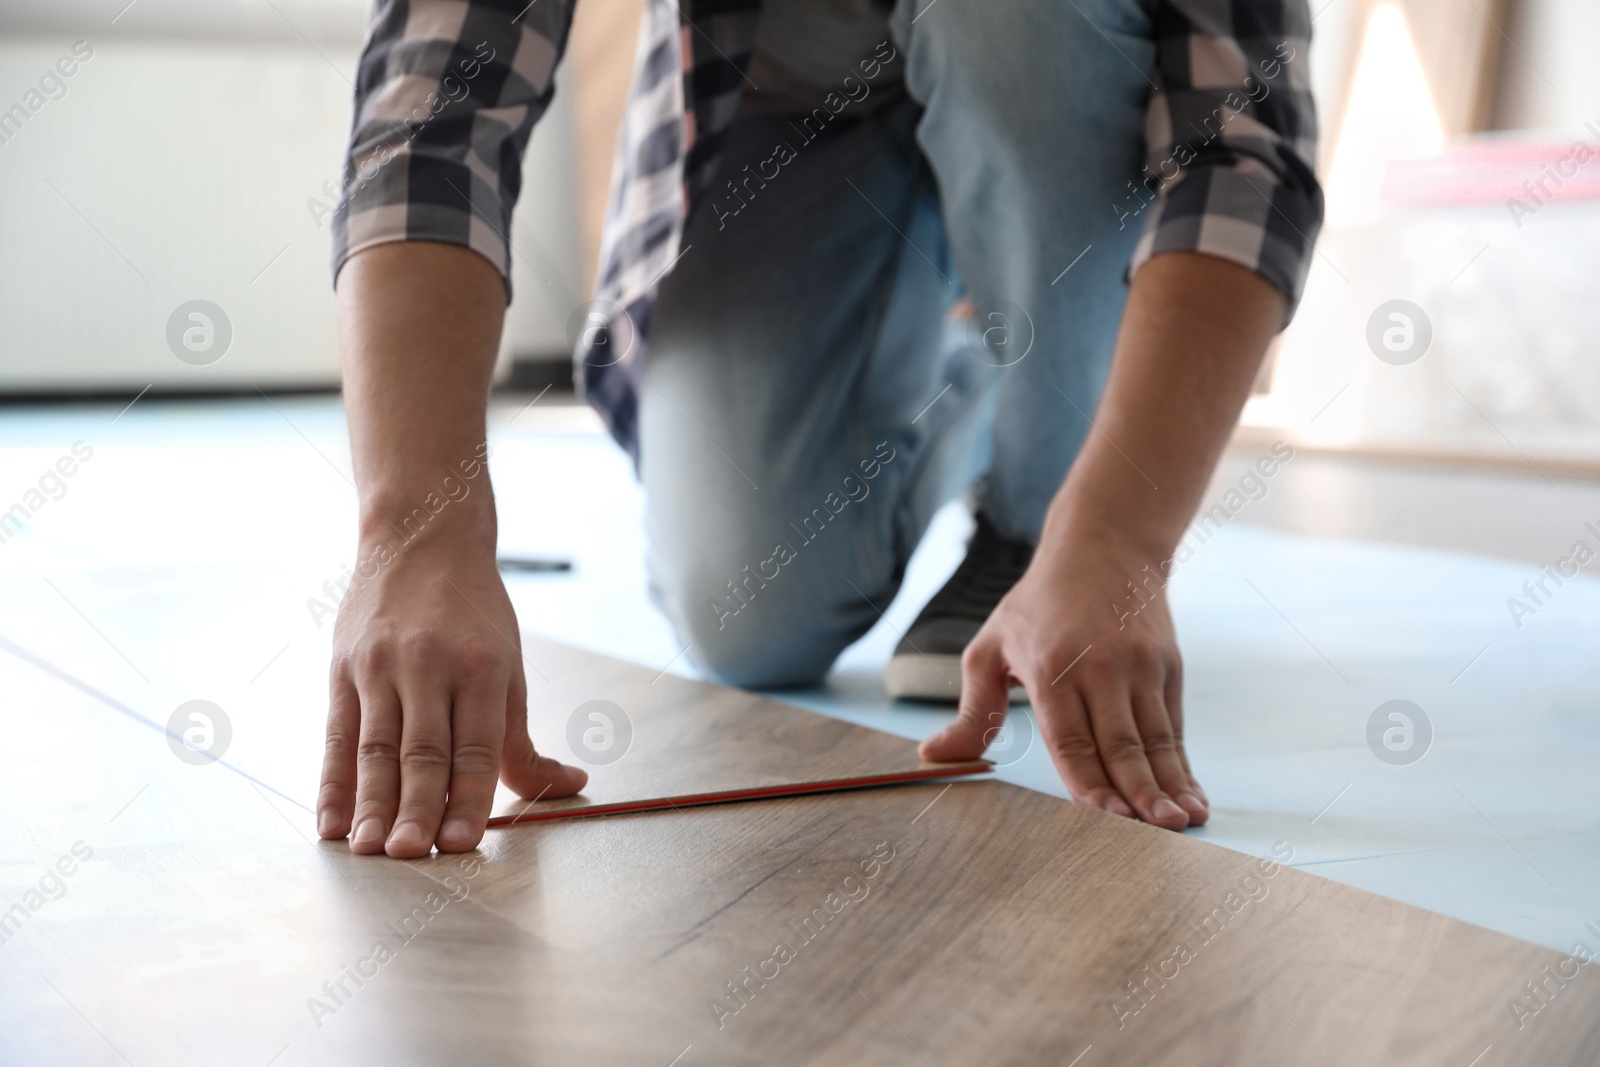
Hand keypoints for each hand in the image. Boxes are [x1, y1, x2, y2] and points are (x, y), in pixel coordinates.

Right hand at [317, 537, 586, 856]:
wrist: (421, 539)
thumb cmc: (474, 615)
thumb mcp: (509, 667)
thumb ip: (522, 739)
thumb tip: (569, 785)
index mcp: (482, 667)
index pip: (475, 746)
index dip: (468, 798)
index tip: (461, 843)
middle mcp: (430, 665)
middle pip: (422, 751)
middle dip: (416, 809)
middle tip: (410, 856)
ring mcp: (382, 666)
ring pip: (376, 746)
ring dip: (371, 804)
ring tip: (369, 850)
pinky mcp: (342, 668)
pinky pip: (337, 735)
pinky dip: (332, 783)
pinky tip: (331, 823)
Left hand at [920, 531, 1207, 829]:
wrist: (1104, 545)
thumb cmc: (1037, 605)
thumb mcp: (991, 649)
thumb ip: (972, 712)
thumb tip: (931, 757)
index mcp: (1050, 668)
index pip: (1070, 737)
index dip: (1089, 780)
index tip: (1105, 817)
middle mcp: (1099, 669)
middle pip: (1120, 743)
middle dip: (1139, 792)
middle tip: (1157, 832)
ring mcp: (1139, 667)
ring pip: (1154, 738)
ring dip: (1170, 784)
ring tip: (1184, 821)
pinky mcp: (1167, 666)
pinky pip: (1173, 726)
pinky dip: (1182, 765)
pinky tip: (1191, 796)